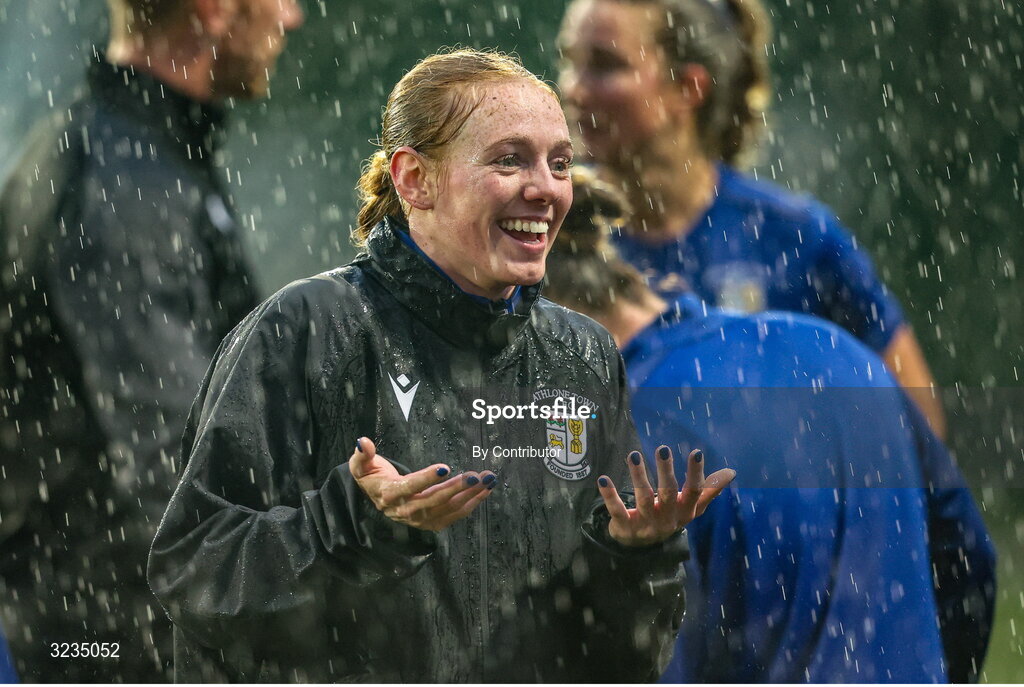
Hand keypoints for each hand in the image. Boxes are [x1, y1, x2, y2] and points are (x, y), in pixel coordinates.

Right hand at [348, 437, 495, 531]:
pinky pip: (452, 516)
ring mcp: (418, 519)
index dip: (426, 479)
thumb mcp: (360, 465)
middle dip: (456, 488)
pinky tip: (483, 493)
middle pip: (432, 501)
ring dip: (469, 497)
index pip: (409, 487)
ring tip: (487, 482)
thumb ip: (362, 454)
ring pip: (447, 510)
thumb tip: (363, 442)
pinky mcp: (430, 522)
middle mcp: (404, 510)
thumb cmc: (371, 477)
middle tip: (475, 475)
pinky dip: (470, 506)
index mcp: (388, 494)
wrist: (375, 496)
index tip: (445, 468)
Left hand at [597, 446, 734, 546]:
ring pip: (643, 498)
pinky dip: (610, 495)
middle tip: (662, 449)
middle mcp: (667, 519)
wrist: (640, 546)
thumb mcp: (689, 507)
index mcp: (685, 511)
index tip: (696, 452)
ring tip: (633, 455)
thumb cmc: (668, 517)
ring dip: (638, 476)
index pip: (694, 492)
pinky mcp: (625, 527)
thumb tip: (731, 472)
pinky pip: (617, 510)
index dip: (696, 473)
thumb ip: (708, 489)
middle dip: (665, 471)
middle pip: (668, 493)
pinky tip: (603, 479)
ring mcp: (646, 524)